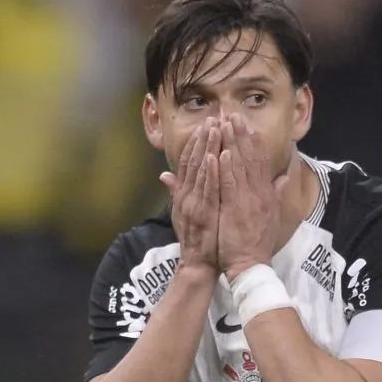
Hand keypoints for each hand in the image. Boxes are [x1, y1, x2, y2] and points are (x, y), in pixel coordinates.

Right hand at [160, 118, 222, 273]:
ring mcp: (194, 204)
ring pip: (201, 171)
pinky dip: (211, 172)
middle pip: (194, 161)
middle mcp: (186, 196)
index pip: (188, 162)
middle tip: (214, 118)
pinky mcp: (204, 213)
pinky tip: (216, 156)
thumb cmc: (198, 239)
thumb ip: (176, 191)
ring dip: (208, 149)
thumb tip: (165, 175)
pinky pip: (208, 189)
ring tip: (216, 128)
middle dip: (204, 139)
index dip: (196, 142)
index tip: (206, 124)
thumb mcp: (183, 212)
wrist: (199, 263)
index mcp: (184, 194)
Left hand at [217, 113, 289, 281]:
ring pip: (239, 166)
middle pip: (250, 157)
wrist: (251, 264)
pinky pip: (230, 184)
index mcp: (266, 193)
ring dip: (231, 144)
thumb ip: (277, 192)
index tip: (244, 123)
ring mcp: (247, 200)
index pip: (260, 160)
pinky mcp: (235, 209)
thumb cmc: (256, 242)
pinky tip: (221, 153)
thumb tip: (286, 176)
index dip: (252, 140)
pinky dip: (226, 168)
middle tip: (230, 114)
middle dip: (240, 134)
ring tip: (223, 124)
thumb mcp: (271, 214)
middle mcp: (259, 193)